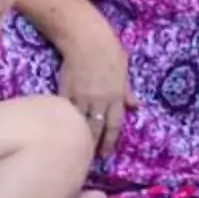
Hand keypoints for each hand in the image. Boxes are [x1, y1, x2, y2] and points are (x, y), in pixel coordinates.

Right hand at [59, 23, 136, 161]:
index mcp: (116, 95)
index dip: (110, 141)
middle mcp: (99, 100)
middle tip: (91, 159)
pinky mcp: (65, 91)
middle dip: (94, 145)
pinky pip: (65, 111)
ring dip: (79, 137)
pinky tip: (62, 131)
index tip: (106, 154)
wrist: (85, 38)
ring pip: (80, 123)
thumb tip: (136, 106)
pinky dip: (65, 122)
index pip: (114, 125)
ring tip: (77, 149)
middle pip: (96, 128)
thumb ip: (127, 91)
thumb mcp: (124, 69)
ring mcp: (81, 97)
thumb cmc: (108, 50)